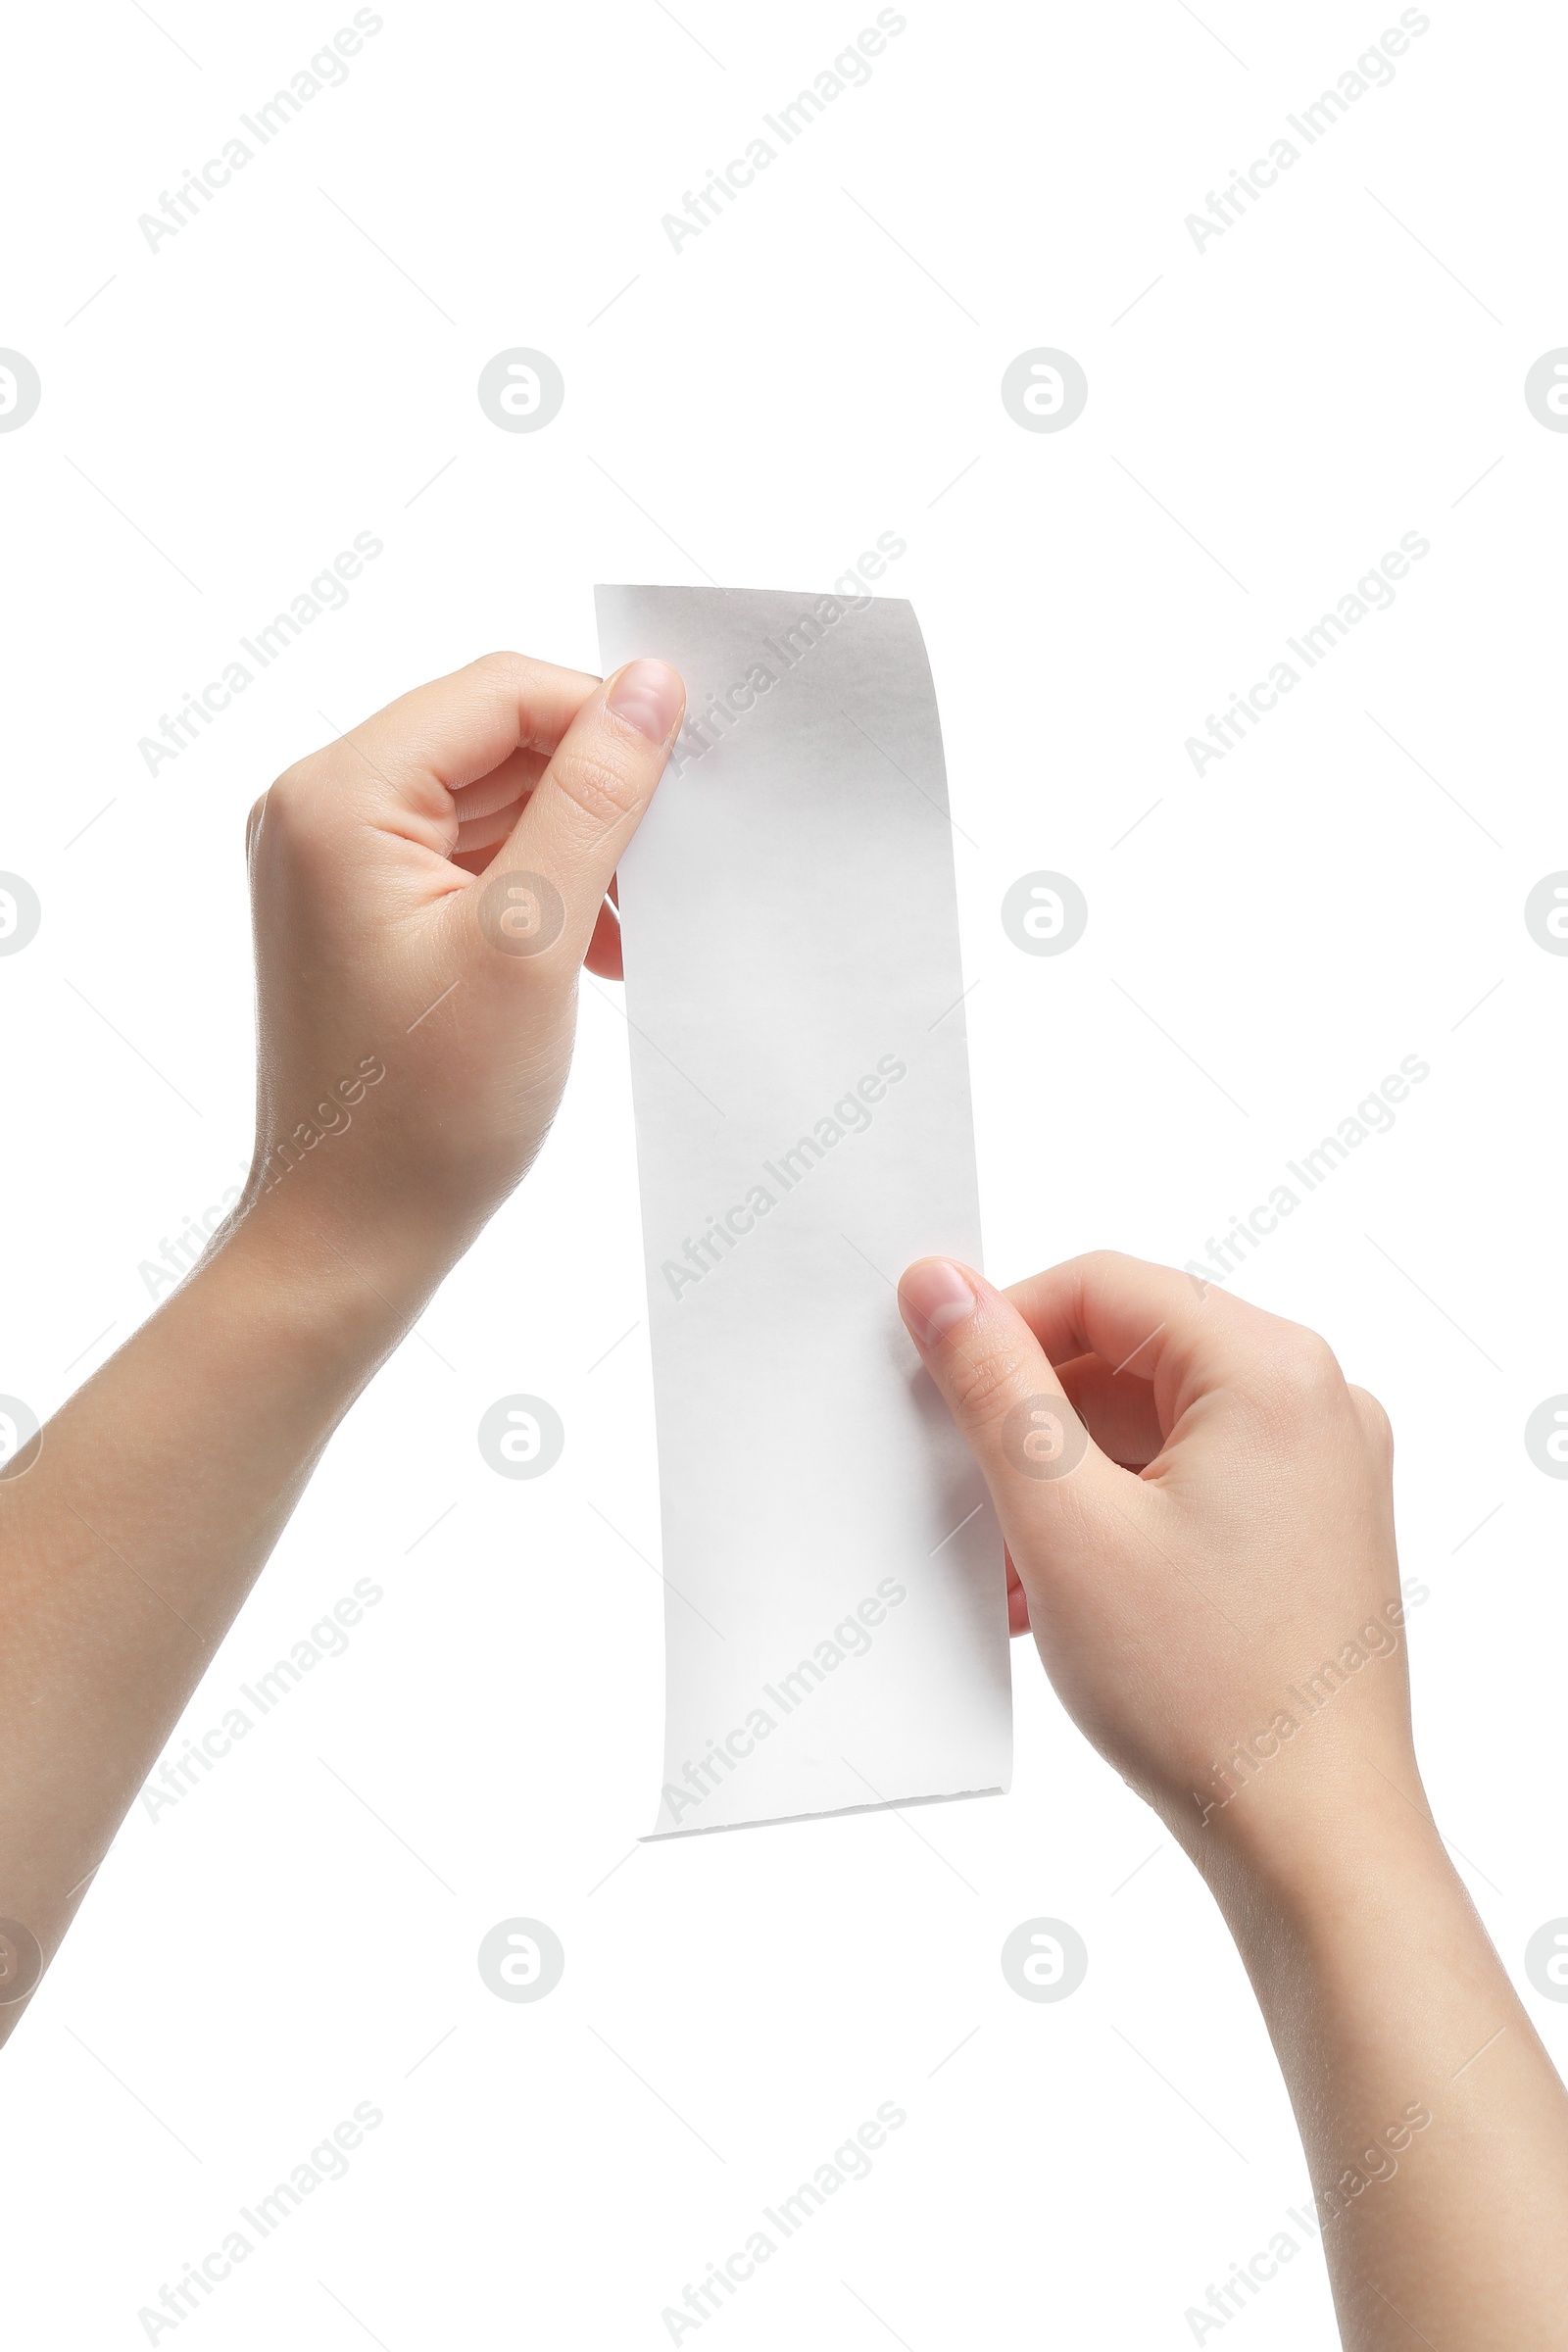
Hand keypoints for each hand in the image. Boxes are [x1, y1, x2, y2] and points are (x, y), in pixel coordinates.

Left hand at [236, 649, 683, 1293]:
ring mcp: (335, 863)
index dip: (604, 717)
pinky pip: (471, 859)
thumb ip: (594, 799)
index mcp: (339, 797)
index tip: (694, 772)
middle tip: (678, 853)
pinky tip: (602, 947)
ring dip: (577, 845)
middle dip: (593, 788)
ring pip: (490, 800)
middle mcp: (320, 810)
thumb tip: (649, 683)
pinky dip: (542, 888)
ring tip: (641, 919)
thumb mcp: (533, 940)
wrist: (350, 1237)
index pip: (499, 693)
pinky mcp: (363, 912)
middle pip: (493, 739)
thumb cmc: (427, 1111)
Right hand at [897, 1250, 1412, 1885]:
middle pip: (1131, 1350)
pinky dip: (1113, 1512)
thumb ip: (994, 1387)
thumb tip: (941, 1285)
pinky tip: (1049, 1585)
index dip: (1002, 1323)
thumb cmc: (1209, 1695)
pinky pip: (1188, 1478)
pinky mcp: (1311, 1529)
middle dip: (1031, 1413)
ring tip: (1001, 1556)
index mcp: (1274, 1371)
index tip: (930, 1375)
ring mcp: (1323, 1469)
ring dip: (1064, 1474)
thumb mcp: (1063, 1522)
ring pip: (1153, 1421)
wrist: (1312, 1841)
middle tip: (957, 1477)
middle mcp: (1317, 1402)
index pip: (1104, 1287)